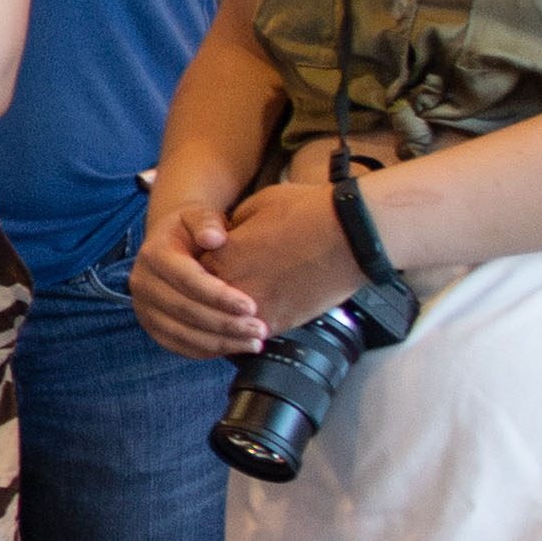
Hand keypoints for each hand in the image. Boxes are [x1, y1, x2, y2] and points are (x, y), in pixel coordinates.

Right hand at [129, 198, 268, 359]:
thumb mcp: (199, 216)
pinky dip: (207, 350)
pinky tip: (234, 348)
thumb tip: (214, 237)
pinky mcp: (151, 325)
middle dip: (225, 324)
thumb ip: (207, 222)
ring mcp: (144, 307)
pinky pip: (178, 345)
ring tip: (254, 343)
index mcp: (154, 255)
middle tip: (260, 329)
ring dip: (220, 342)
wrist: (171, 242)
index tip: (251, 306)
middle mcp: (142, 283)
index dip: (219, 296)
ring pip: (182, 333)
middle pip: (185, 311)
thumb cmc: (192, 229)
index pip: (187, 281)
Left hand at [210, 178, 366, 338]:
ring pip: (225, 325)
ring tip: (236, 317)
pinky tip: (254, 328)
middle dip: (208, 300)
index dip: (199, 273)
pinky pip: (252, 335)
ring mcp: (254, 306)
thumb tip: (227, 239)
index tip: (208, 271)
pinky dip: (250, 332)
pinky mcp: (279, 322)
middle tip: (218, 298)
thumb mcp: (257, 205)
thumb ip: (234, 226)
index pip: (191, 274)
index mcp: (220, 254)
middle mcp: (231, 284)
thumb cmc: (307, 212)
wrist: (350, 233)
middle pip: (203, 303)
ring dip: (227, 321)